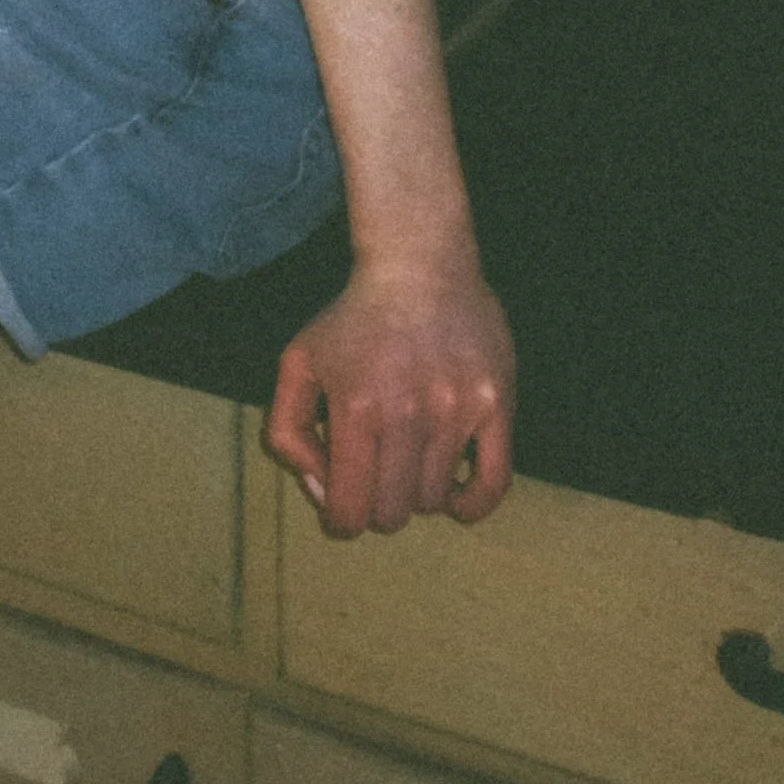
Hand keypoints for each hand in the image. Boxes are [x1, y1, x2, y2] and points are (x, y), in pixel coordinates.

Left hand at [264, 245, 514, 537]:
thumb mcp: (298, 363)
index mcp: (356, 409)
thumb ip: (287, 431)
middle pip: (393, 514)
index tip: (342, 506)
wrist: (419, 264)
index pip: (351, 511)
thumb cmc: (354, 319)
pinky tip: (454, 493)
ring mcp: (457, 411)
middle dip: (376, 506)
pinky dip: (472, 503)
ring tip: (409, 458)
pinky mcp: (497, 405)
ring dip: (417, 492)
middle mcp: (408, 415)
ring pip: (435, 500)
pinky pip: (494, 483)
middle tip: (375, 475)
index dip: (341, 520)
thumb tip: (319, 488)